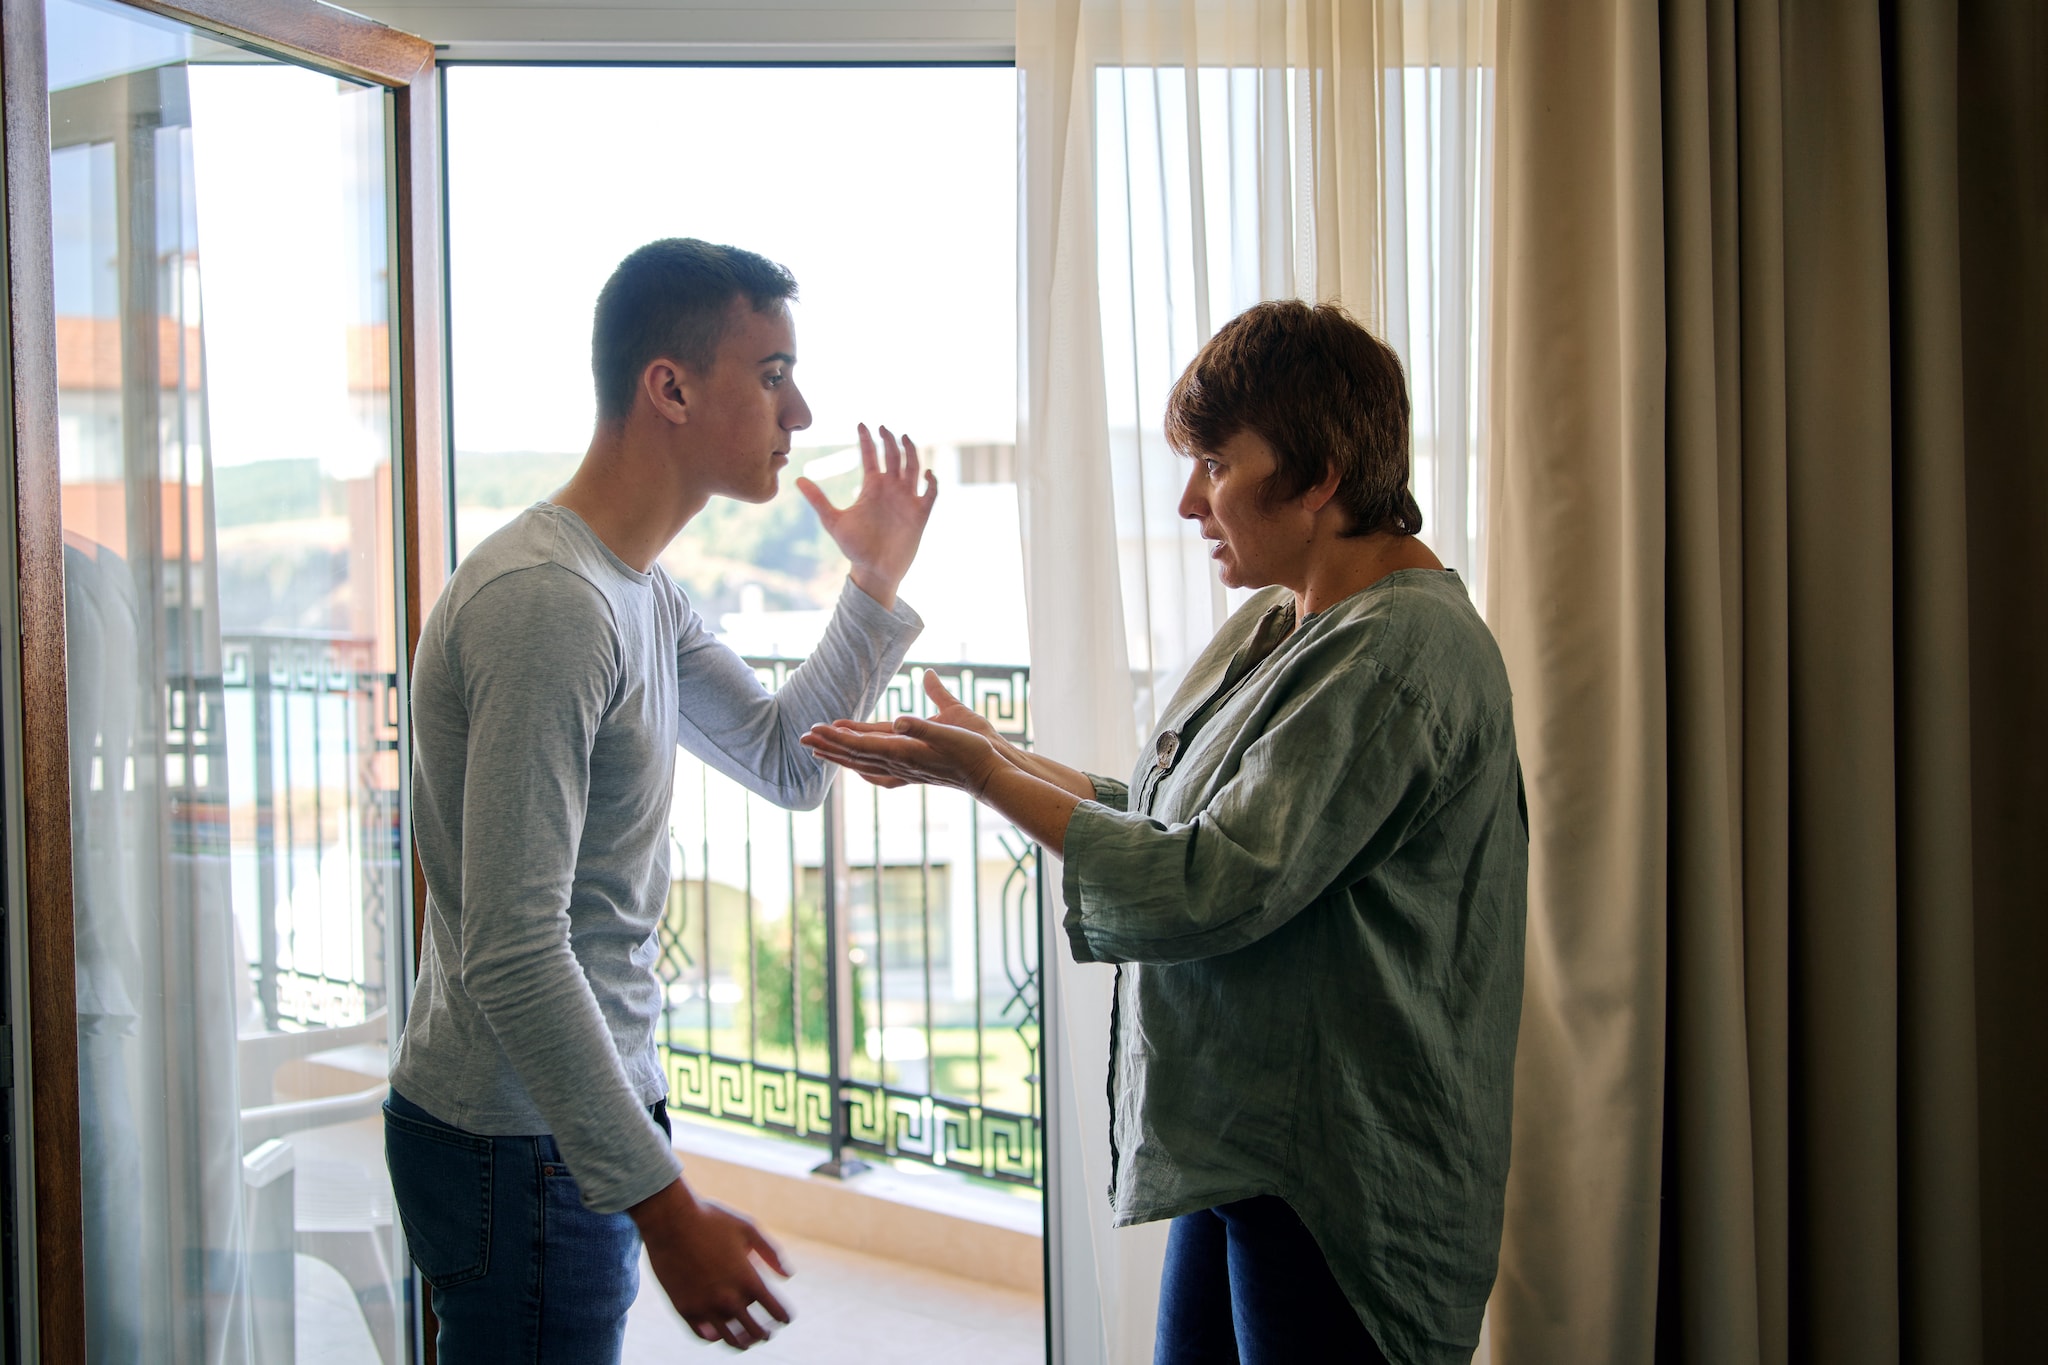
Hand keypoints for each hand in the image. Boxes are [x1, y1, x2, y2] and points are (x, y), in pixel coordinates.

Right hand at [630, 1179, 790, 1349]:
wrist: (669, 1220)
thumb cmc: (711, 1219)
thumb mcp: (748, 1228)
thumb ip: (771, 1253)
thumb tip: (788, 1276)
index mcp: (748, 1279)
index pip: (776, 1311)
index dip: (784, 1317)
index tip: (785, 1318)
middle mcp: (728, 1298)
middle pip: (756, 1331)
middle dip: (766, 1333)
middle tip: (768, 1332)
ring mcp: (705, 1307)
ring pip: (731, 1339)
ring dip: (743, 1342)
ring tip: (747, 1341)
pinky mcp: (684, 1310)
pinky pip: (704, 1336)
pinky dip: (715, 1337)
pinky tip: (720, 1333)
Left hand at [794, 423, 937, 608]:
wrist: (873, 571)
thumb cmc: (854, 547)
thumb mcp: (833, 521)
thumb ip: (818, 499)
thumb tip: (797, 480)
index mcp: (872, 487)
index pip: (871, 456)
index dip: (868, 439)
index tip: (862, 423)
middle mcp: (891, 489)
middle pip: (894, 456)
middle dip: (890, 440)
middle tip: (884, 426)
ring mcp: (906, 499)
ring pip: (913, 467)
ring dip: (911, 452)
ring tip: (905, 438)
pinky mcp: (920, 514)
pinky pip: (930, 493)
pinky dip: (931, 482)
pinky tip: (927, 474)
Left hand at [801, 686, 1006, 794]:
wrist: (990, 777)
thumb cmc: (973, 751)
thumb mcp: (950, 732)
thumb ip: (923, 725)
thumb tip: (900, 719)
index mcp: (903, 751)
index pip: (860, 743)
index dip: (835, 736)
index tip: (813, 728)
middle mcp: (899, 764)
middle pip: (854, 756)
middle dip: (828, 746)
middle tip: (802, 738)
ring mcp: (905, 771)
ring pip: (863, 764)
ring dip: (839, 757)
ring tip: (819, 752)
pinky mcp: (913, 773)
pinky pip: (877, 772)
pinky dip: (861, 768)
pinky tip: (859, 769)